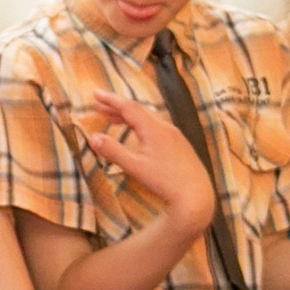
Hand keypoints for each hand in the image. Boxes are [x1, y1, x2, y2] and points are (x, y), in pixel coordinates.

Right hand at [81, 90, 215, 231]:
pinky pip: (156, 126)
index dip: (110, 100)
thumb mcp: (135, 168)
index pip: (129, 108)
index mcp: (154, 129)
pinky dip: (140, 124)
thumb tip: (92, 137)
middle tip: (97, 104)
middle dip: (116, 107)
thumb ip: (113, 151)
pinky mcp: (179, 144)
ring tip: (111, 118)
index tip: (95, 93)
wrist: (196, 195)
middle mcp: (165, 127)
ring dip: (127, 116)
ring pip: (147, 118)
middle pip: (138, 110)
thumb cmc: (165, 182)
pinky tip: (136, 133)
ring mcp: (174, 135)